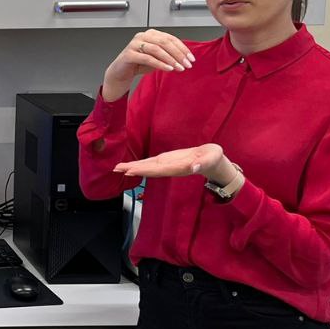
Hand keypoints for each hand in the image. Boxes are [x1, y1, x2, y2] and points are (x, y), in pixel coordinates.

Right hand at [102, 30, 194, 101]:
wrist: (121, 72)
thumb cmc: (139, 63)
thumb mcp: (157, 58)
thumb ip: (169, 55)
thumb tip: (185, 59)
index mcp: (151, 34)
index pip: (170, 38)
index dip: (182, 48)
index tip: (191, 58)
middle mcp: (142, 36)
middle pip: (165, 42)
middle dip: (178, 54)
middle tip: (187, 64)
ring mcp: (134, 44)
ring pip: (157, 49)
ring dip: (170, 59)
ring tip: (179, 68)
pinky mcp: (129, 54)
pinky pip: (148, 58)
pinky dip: (160, 64)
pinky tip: (168, 69)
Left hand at [113, 143, 227, 180]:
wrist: (213, 161)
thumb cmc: (213, 158)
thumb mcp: (212, 158)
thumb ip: (204, 162)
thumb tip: (194, 167)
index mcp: (179, 167)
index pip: (159, 169)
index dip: (145, 170)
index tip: (132, 170)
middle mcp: (170, 168)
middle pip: (149, 170)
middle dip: (133, 169)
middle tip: (116, 169)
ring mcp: (167, 164)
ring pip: (147, 167)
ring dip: (132, 167)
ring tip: (117, 168)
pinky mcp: (166, 160)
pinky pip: (150, 163)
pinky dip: (139, 164)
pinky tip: (129, 166)